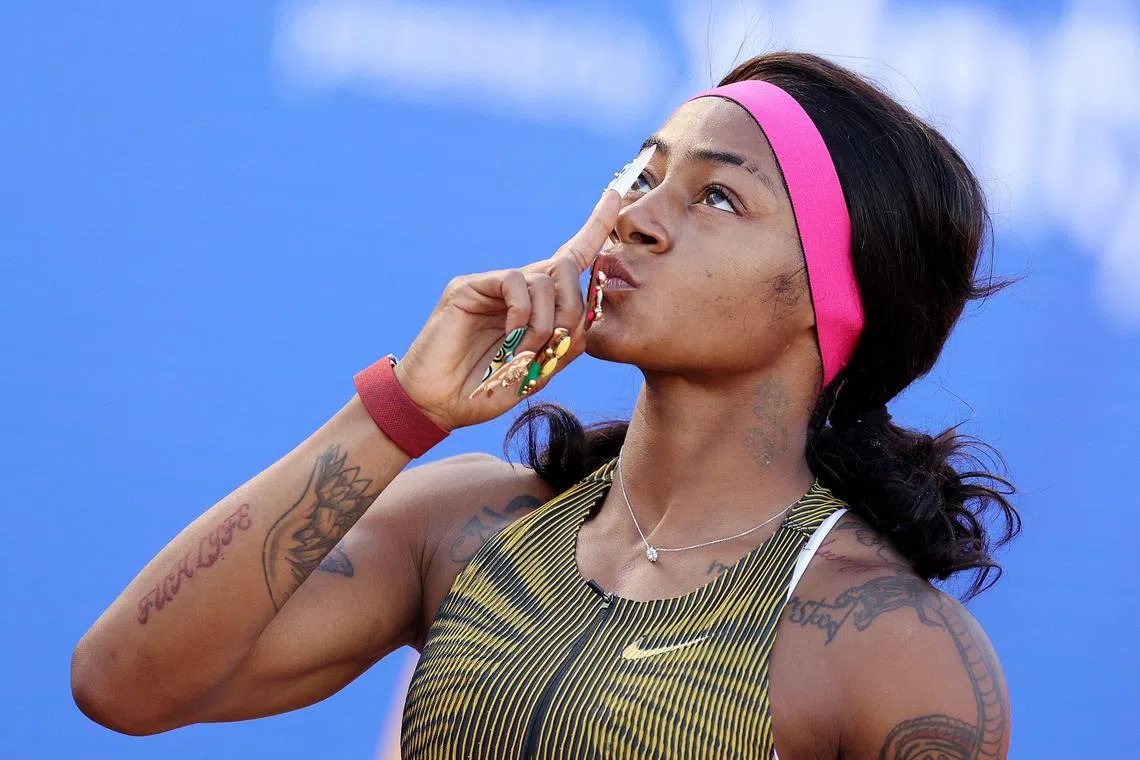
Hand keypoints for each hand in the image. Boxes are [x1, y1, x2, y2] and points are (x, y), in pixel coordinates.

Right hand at [390, 189, 620, 430]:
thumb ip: (565, 346)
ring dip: (546, 322)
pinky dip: (522, 313)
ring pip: (544, 278)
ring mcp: (492, 286)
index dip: (595, 227)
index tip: (614, 193)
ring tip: (526, 353)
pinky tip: (512, 338)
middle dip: (575, 305)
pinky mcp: (470, 286)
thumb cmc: (486, 392)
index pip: (572, 257)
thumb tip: (590, 315)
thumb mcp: (537, 373)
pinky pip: (514, 281)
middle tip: (558, 341)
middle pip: (567, 266)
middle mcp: (518, 289)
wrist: (438, 404)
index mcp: (537, 306)